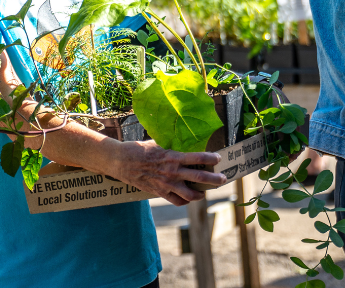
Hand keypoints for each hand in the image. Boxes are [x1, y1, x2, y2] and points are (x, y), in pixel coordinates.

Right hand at [107, 140, 225, 205]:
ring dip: (200, 194)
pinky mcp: (159, 193)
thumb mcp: (157, 143)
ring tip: (205, 192)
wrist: (121, 162)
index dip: (210, 159)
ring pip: (190, 195)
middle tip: (223, 179)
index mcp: (173, 157)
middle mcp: (172, 172)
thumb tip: (183, 143)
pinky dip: (185, 200)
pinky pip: (177, 201)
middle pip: (199, 178)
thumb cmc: (139, 149)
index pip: (197, 158)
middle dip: (214, 179)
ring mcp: (166, 185)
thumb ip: (171, 146)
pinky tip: (188, 197)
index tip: (218, 159)